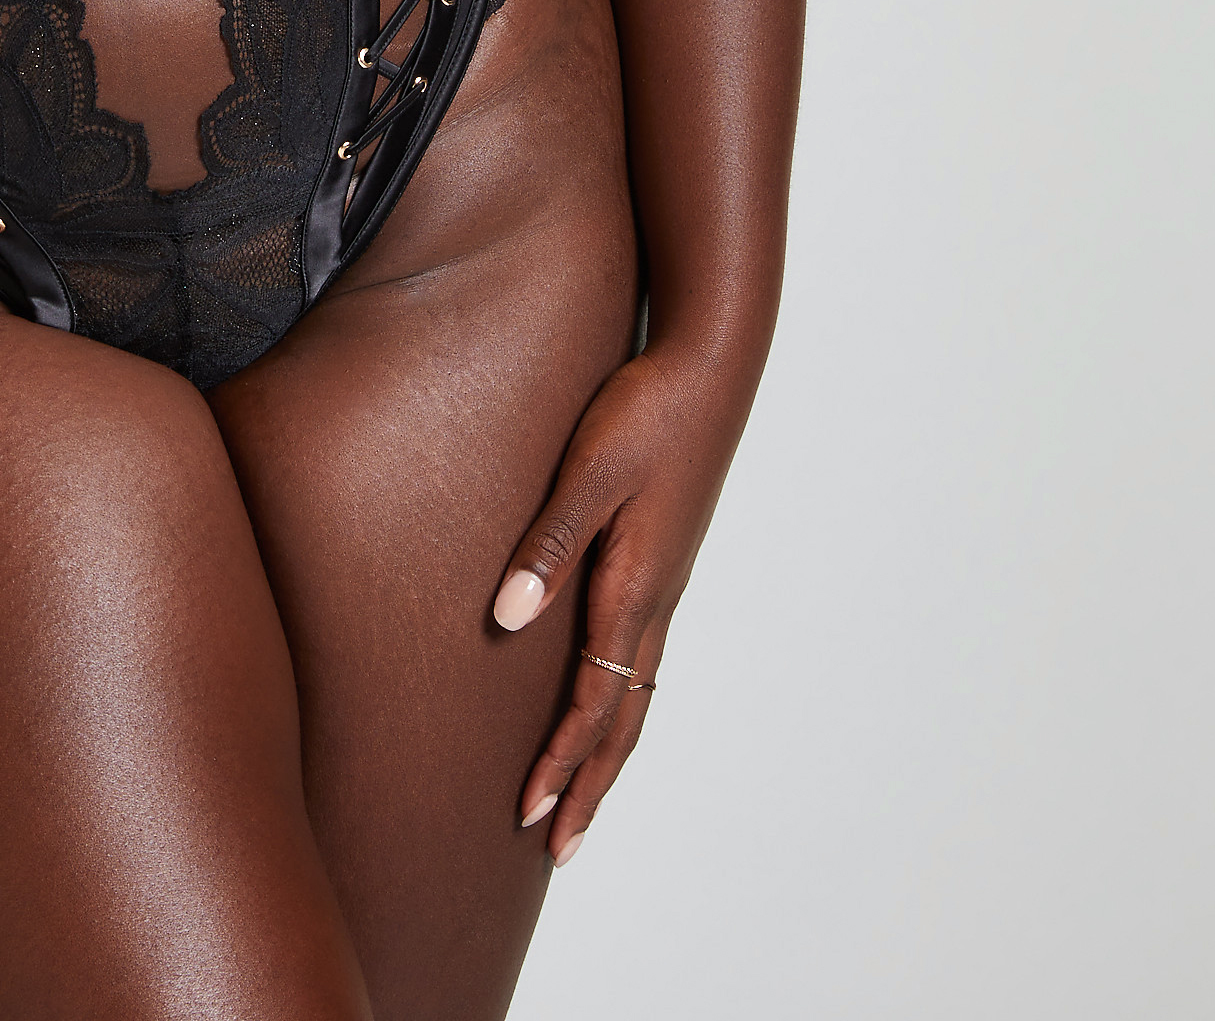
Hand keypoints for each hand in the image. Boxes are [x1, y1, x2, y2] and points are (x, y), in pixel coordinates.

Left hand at [489, 338, 753, 864]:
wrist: (707, 368)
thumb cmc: (643, 412)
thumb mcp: (588, 472)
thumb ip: (548, 543)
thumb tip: (507, 620)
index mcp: (635, 587)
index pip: (596, 700)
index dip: (560, 759)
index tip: (527, 812)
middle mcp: (654, 598)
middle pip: (623, 719)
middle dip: (588, 785)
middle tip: (557, 847)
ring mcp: (662, 582)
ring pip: (637, 691)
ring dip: (607, 751)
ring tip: (579, 796)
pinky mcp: (661, 560)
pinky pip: (641, 655)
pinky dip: (621, 700)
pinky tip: (606, 699)